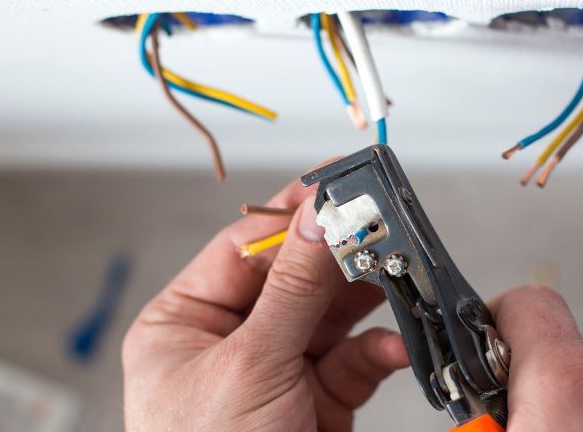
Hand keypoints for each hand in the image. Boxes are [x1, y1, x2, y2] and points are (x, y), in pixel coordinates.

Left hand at [122, 175, 408, 431]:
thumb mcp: (249, 366)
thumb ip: (293, 290)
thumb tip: (320, 216)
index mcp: (186, 324)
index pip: (246, 249)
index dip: (293, 215)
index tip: (336, 181)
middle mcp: (230, 342)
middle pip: (295, 278)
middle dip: (339, 255)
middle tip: (380, 225)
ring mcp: (276, 371)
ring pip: (331, 315)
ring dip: (367, 296)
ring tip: (396, 271)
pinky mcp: (316, 401)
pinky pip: (354, 360)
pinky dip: (379, 350)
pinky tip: (394, 343)